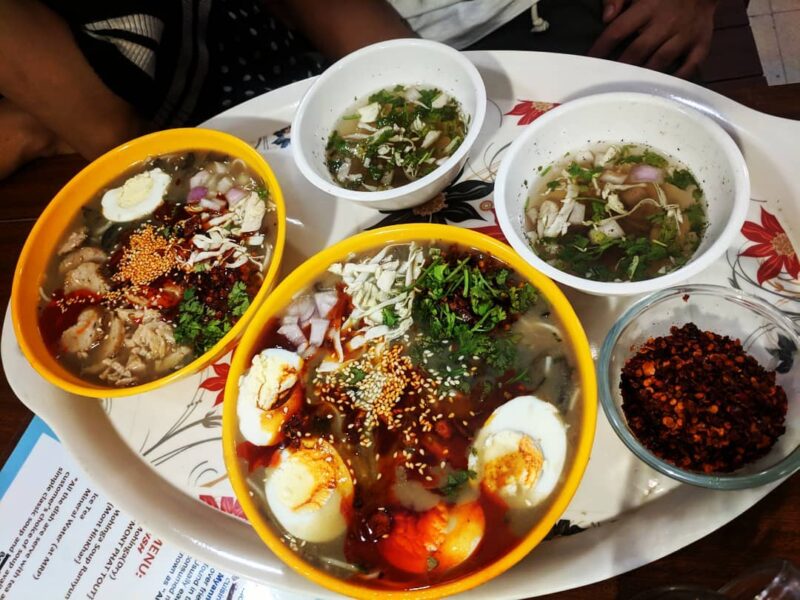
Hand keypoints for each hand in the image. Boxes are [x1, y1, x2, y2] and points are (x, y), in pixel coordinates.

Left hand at [589, 0, 717, 78]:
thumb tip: (605, 17)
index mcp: (648, 7)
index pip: (618, 31)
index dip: (601, 49)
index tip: (588, 63)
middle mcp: (666, 22)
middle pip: (638, 50)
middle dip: (620, 68)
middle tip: (606, 83)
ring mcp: (685, 35)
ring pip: (661, 61)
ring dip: (643, 77)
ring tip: (627, 91)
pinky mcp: (701, 43)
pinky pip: (690, 65)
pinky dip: (676, 79)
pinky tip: (662, 90)